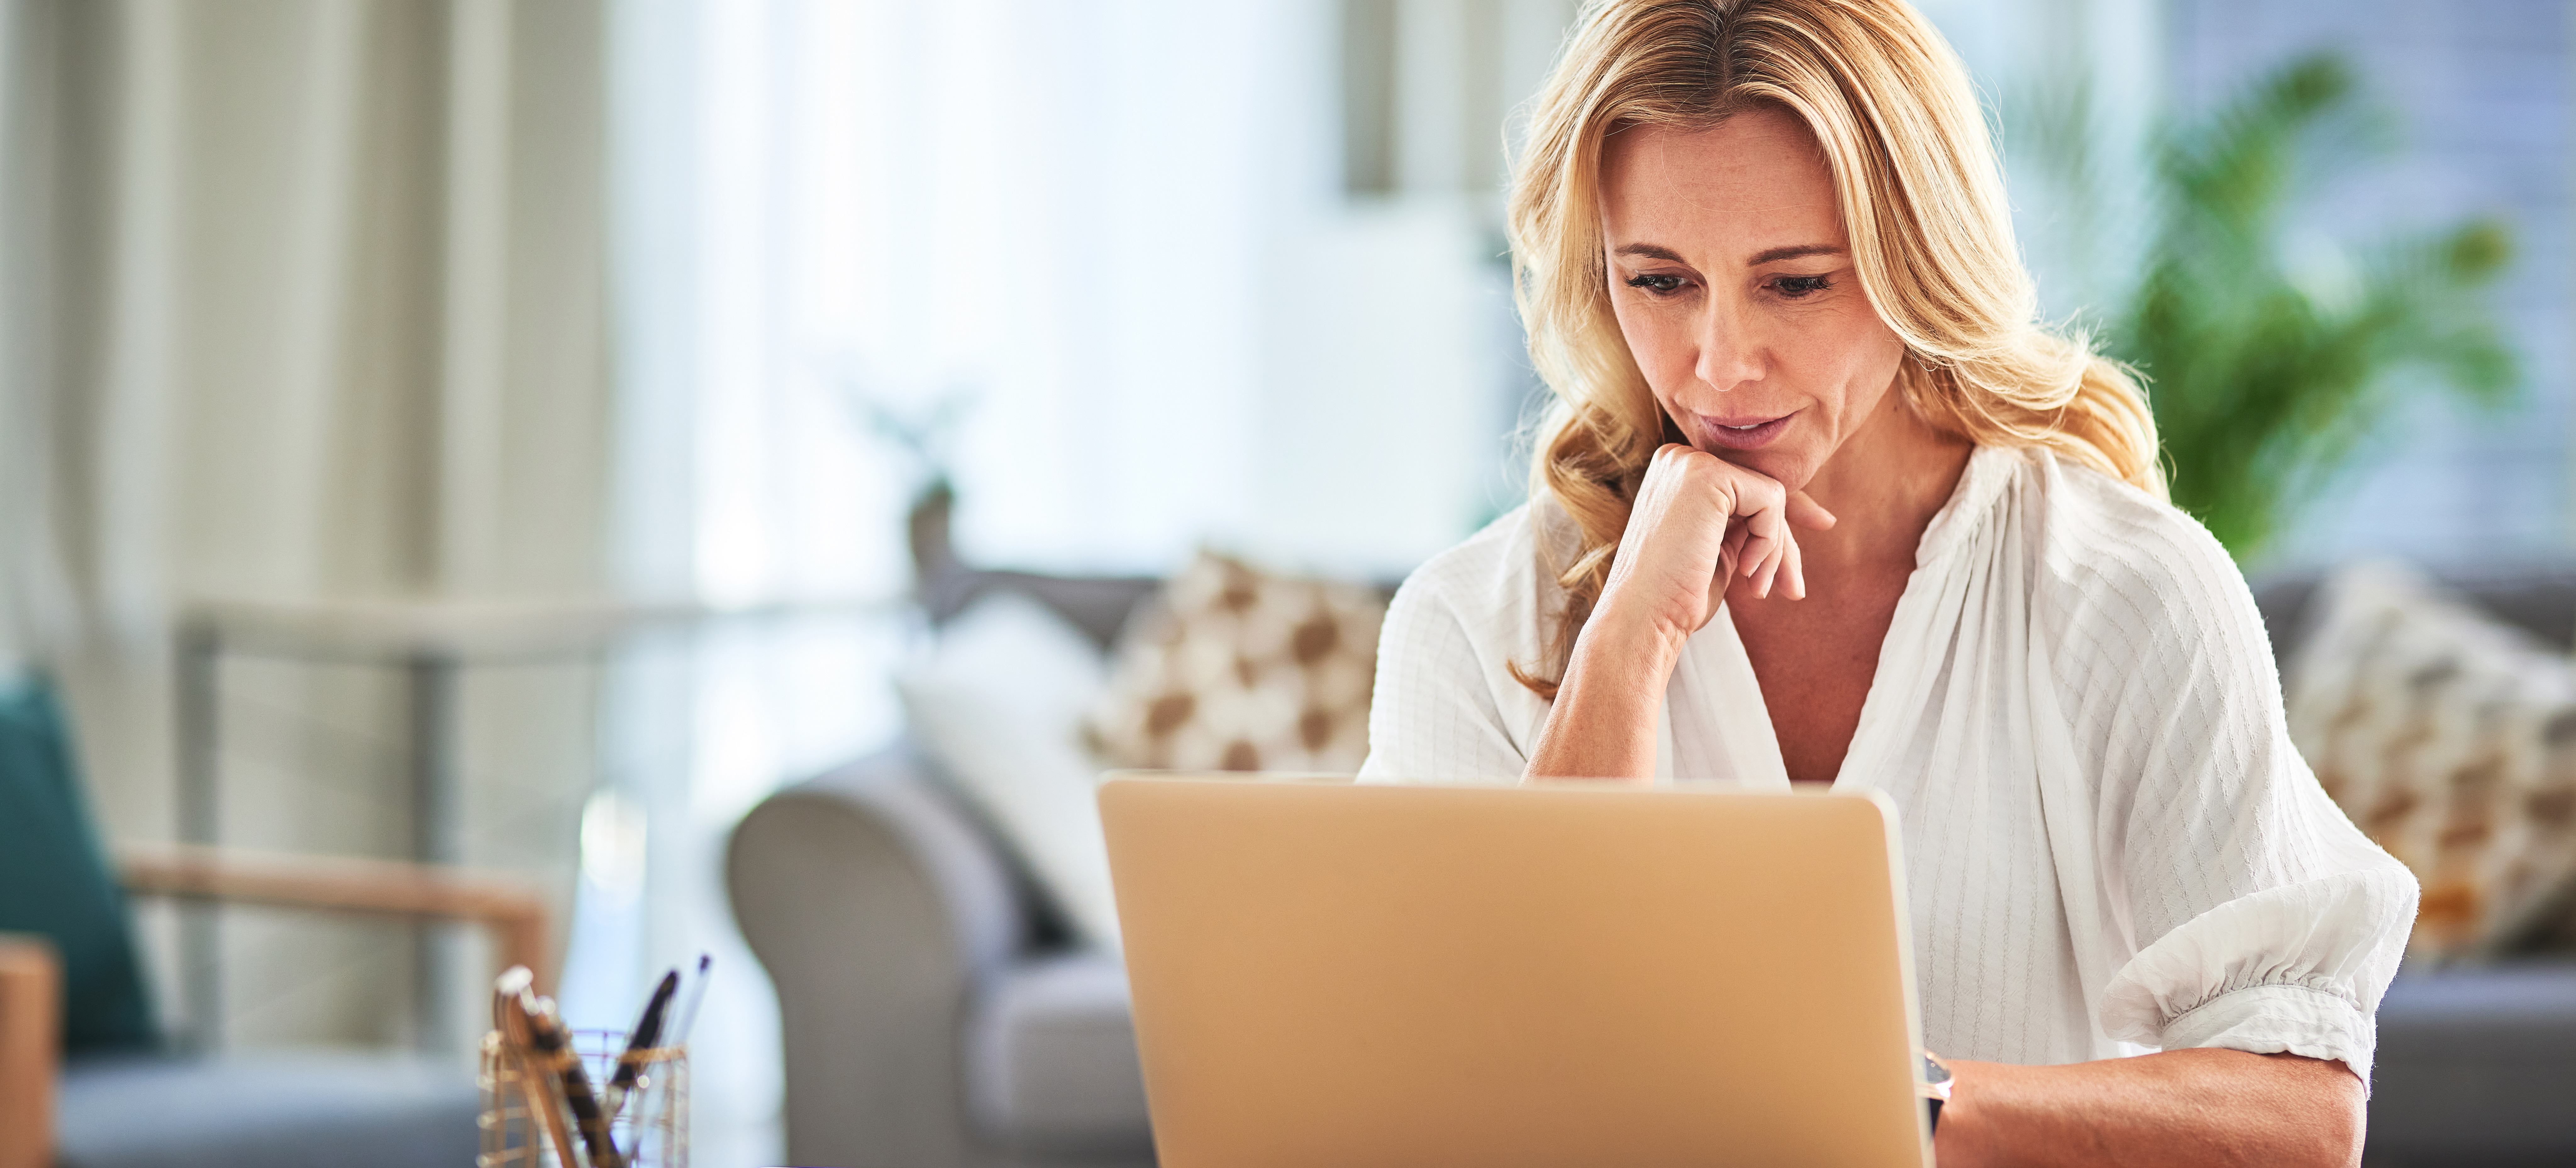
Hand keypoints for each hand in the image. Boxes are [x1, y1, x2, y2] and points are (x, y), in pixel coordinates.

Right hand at [1596, 443, 1836, 647]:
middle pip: (1761, 490)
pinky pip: (1771, 500)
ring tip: (1756, 587)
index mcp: (1676, 475)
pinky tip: (1745, 569)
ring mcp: (1689, 463)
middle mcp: (1678, 459)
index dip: (1783, 509)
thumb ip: (1751, 523)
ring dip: (1774, 549)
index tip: (1824, 523)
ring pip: (1771, 495)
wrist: (1643, 619)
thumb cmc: (1676, 596)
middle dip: (1782, 541)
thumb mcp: (1721, 550)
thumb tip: (1819, 516)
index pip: (1746, 484)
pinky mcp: (1706, 476)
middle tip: (1792, 590)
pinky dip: (1769, 541)